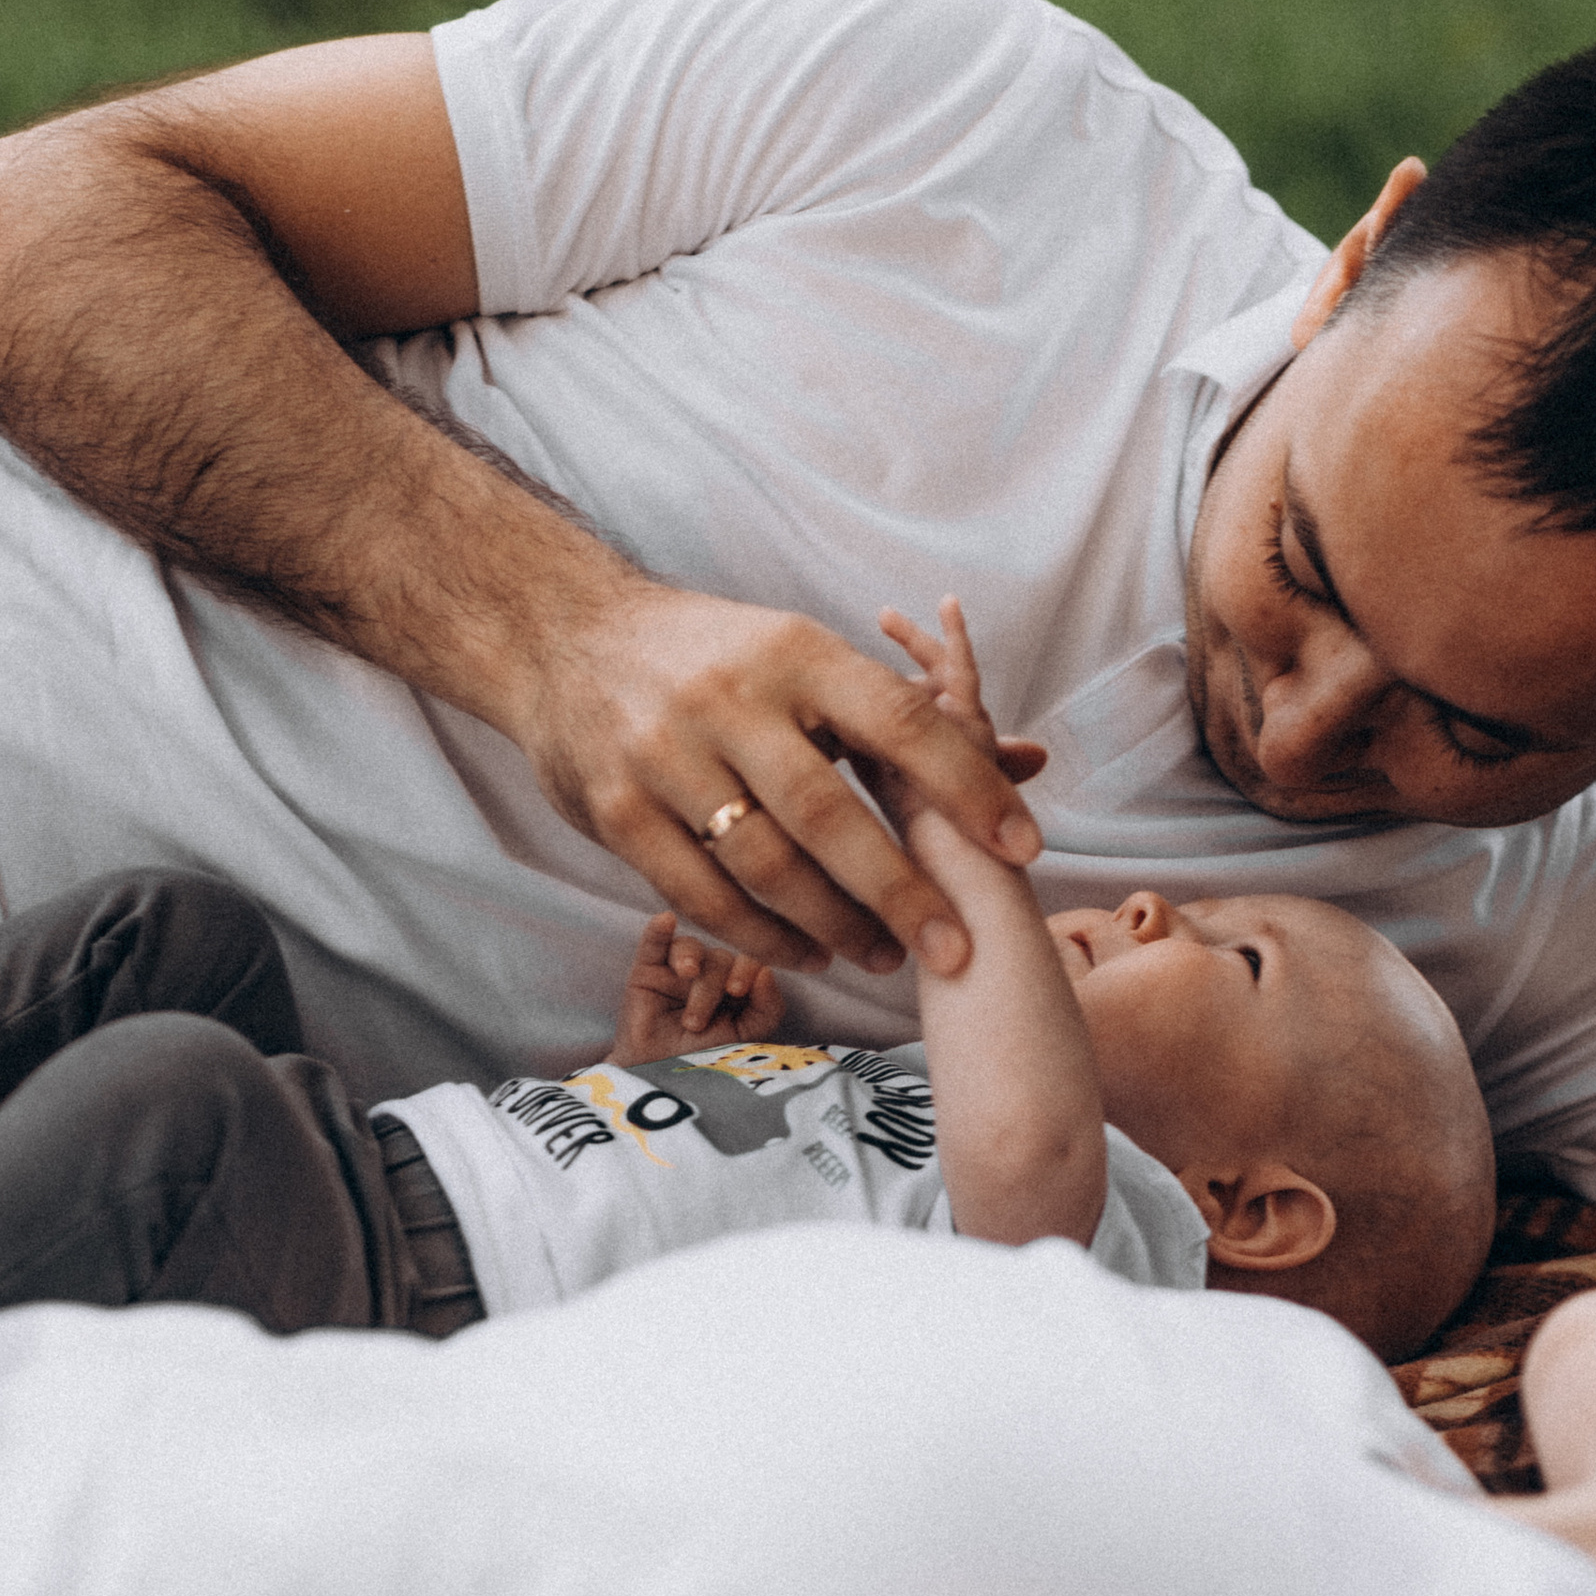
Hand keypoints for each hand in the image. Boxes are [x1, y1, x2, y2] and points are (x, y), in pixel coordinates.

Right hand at [507, 582, 1045, 981]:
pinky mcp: (616, 810)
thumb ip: (909, 715)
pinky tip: (807, 952)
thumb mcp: (807, 658)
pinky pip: (701, 893)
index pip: (900, 723)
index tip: (1022, 847)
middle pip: (828, 814)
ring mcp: (665, 756)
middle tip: (955, 947)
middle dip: (900, 890)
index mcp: (795, 653)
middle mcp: (729, 701)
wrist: (564, 639)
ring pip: (764, 865)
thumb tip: (1031, 761)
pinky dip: (760, 934)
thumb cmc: (717, 656)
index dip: (968, 788)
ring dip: (832, 923)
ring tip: (882, 956)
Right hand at [611, 914, 786, 1066]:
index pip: (750, 959)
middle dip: (710, 989)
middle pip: (719, 956)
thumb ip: (767, 1008)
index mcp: (738, 982)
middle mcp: (711, 970)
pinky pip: (653, 942)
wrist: (660, 1079)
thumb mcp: (745, 1038)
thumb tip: (767, 971)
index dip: (747, 968)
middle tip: (697, 1023)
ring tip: (680, 990)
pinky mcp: (646, 969)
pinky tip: (665, 921)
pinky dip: (659, 930)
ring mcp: (678, 968)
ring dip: (690, 967)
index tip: (737, 991)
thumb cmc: (704, 1059)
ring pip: (690, 947)